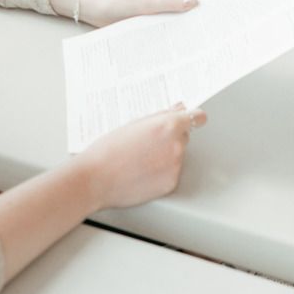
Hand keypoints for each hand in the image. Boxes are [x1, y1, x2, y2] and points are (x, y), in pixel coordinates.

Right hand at [77, 104, 204, 210]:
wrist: (96, 179)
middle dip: (171, 139)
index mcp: (168, 125)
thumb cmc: (108, 150)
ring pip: (177, 156)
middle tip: (147, 144)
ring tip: (140, 160)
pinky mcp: (171, 184)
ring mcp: (176, 166)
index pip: (197, 118)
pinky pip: (171, 174)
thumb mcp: (133, 124)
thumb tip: (178, 109)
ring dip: (165, 157)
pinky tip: (142, 172)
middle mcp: (177, 145)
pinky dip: (161, 173)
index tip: (191, 120)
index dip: (193, 119)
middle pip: (184, 137)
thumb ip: (161, 116)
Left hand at [81, 0, 203, 26]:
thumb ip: (171, 3)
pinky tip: (172, 35)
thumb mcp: (146, 4)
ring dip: (182, 21)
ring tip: (184, 33)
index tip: (202, 12)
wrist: (99, 11)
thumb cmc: (118, 2)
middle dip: (193, 11)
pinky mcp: (157, 14)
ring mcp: (162, 2)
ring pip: (181, 12)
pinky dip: (173, 26)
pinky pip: (171, 19)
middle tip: (197, 26)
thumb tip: (194, 2)